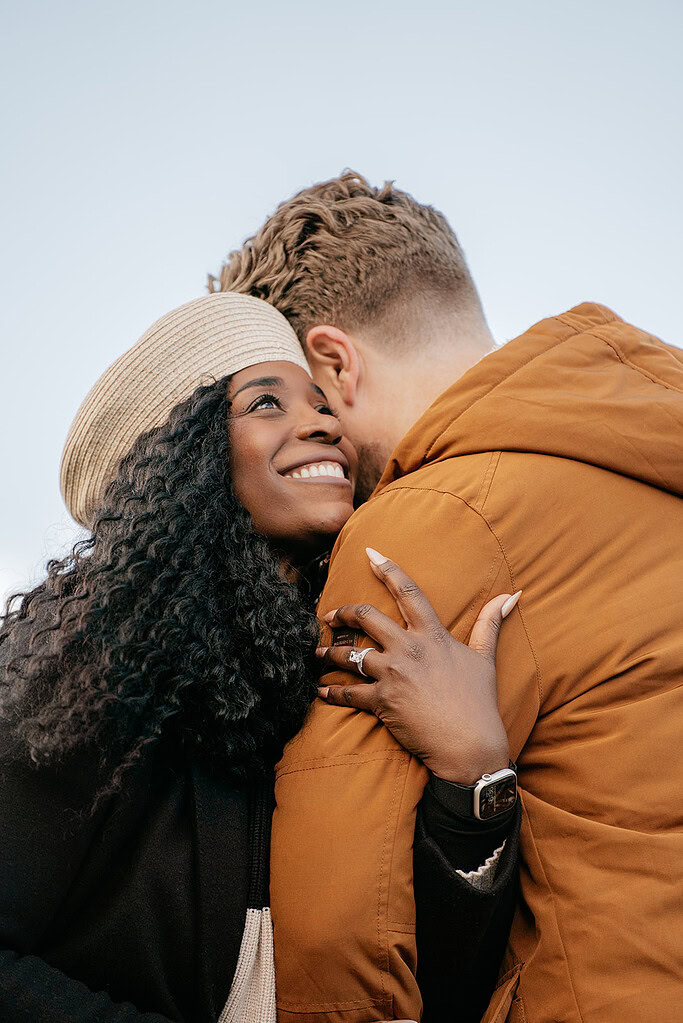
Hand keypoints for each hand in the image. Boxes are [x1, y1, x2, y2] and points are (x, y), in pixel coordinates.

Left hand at [316, 549, 520, 784]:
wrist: (469, 745)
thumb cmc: (479, 702)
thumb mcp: (485, 658)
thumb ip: (491, 623)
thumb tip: (512, 595)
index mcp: (432, 634)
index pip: (408, 591)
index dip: (387, 568)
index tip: (370, 552)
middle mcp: (408, 648)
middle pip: (366, 616)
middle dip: (342, 612)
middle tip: (329, 614)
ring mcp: (392, 674)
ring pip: (348, 654)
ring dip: (328, 652)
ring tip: (317, 653)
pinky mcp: (381, 701)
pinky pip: (347, 693)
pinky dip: (330, 691)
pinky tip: (320, 690)